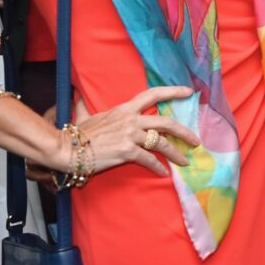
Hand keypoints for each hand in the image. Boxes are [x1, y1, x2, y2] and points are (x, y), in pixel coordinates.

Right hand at [65, 86, 199, 177]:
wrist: (68, 149)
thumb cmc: (77, 134)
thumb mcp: (84, 115)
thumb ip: (85, 105)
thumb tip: (77, 95)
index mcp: (125, 109)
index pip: (153, 94)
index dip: (173, 92)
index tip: (189, 92)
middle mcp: (131, 119)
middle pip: (166, 122)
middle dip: (184, 131)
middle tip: (195, 141)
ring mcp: (130, 135)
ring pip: (161, 142)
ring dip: (175, 153)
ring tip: (185, 161)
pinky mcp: (127, 151)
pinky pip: (149, 160)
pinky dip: (158, 167)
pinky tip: (163, 173)